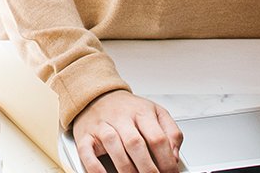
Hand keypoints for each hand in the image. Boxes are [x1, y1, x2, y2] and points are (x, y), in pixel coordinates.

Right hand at [69, 90, 183, 172]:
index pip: (157, 138)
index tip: (171, 172)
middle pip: (135, 143)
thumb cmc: (128, 109)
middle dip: (147, 167)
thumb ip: (171, 132)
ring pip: (113, 145)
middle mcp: (121, 118)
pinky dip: (95, 167)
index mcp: (142, 112)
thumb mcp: (156, 113)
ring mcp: (102, 126)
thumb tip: (174, 156)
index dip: (166, 160)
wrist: (97, 95)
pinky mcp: (85, 135)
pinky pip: (86, 152)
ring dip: (126, 168)